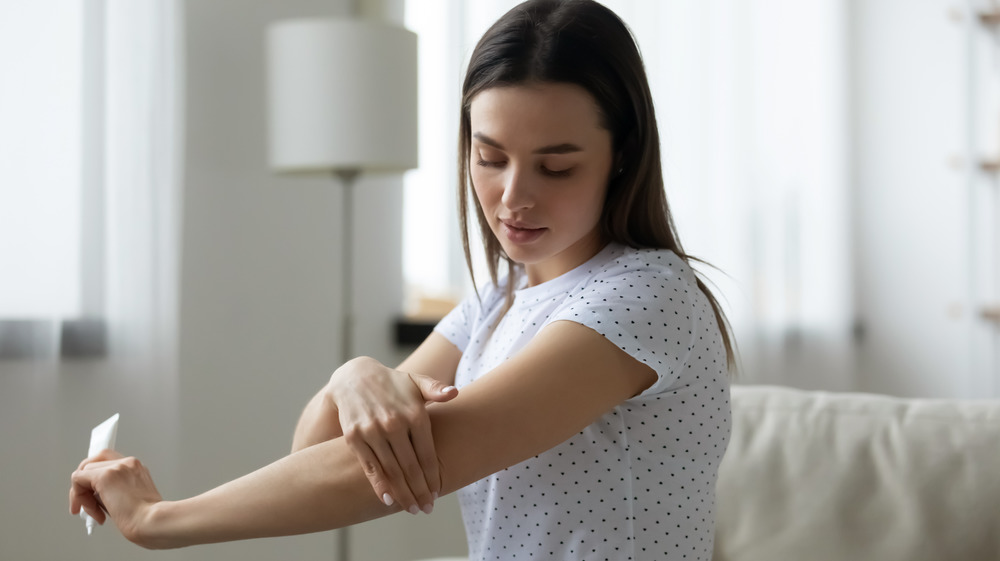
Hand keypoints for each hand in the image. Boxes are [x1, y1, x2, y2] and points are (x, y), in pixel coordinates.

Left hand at [69, 449, 162, 546]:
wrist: (152, 522)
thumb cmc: (147, 518)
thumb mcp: (134, 499)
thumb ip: (116, 491)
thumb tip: (94, 497)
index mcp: (136, 468)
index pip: (107, 462)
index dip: (95, 478)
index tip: (92, 494)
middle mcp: (128, 463)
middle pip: (93, 462)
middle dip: (84, 484)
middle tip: (84, 504)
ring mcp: (117, 467)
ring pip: (84, 471)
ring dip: (82, 494)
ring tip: (94, 513)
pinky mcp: (105, 476)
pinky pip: (78, 478)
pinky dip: (77, 495)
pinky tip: (91, 511)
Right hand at [328, 357, 456, 514]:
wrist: (353, 376)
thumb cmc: (392, 383)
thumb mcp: (415, 382)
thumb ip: (435, 389)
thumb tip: (454, 393)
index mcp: (413, 413)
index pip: (427, 454)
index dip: (433, 477)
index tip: (437, 493)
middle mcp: (393, 423)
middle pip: (410, 467)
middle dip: (420, 491)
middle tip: (427, 509)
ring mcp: (372, 431)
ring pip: (391, 470)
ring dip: (403, 493)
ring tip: (412, 508)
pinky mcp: (354, 437)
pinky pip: (369, 466)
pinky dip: (379, 485)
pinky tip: (388, 500)